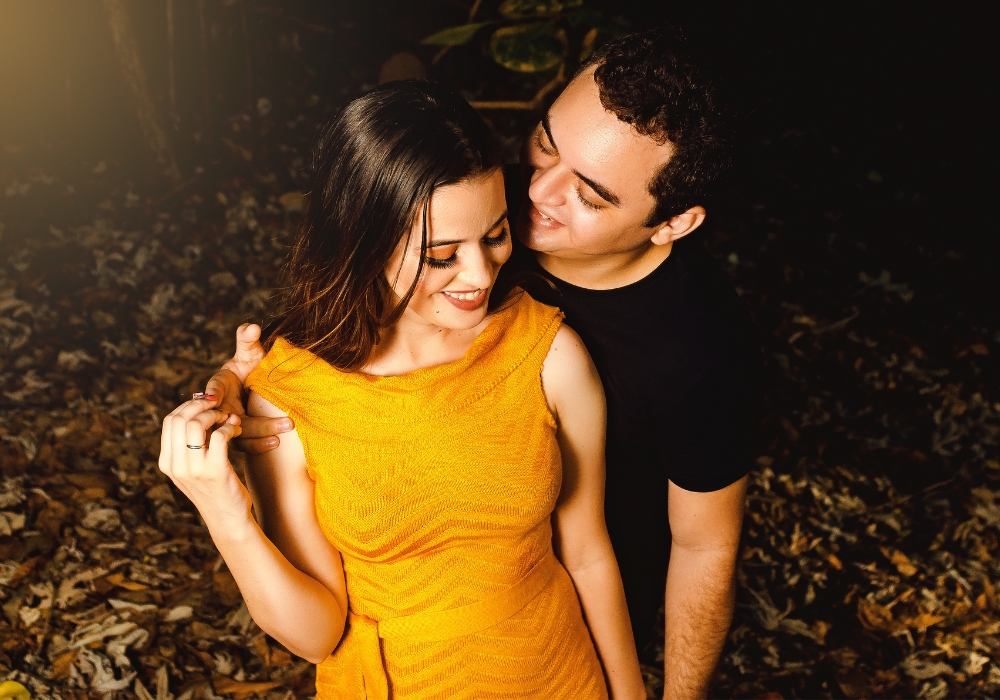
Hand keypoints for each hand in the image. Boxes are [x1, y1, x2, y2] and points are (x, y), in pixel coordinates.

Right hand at [159, 397, 250, 527]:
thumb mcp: (193, 468)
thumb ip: (190, 444)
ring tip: (229, 418)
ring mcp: (194, 470)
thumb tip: (199, 410)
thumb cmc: (214, 489)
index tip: (206, 403)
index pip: (169, 421)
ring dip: (216, 415)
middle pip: (179, 419)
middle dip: (201, 405)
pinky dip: (230, 427)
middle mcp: (176, 466)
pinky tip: (236, 430)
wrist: (227, 519)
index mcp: (167, 462)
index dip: (189, 406)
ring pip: (197, 424)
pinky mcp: (216, 472)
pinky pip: (220, 436)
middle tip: (219, 406)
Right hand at [202, 323, 293, 453]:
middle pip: (229, 419)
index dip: (213, 393)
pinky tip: (275, 443)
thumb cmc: (249, 368)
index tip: (216, 398)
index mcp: (217, 387)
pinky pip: (245, 446)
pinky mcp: (239, 437)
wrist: (254, 387)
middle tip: (286, 421)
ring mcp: (228, 425)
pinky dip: (259, 446)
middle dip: (258, 422)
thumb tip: (252, 327)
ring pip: (239, 436)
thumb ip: (248, 342)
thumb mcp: (249, 354)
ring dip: (261, 435)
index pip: (212, 390)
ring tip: (282, 434)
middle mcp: (220, 409)